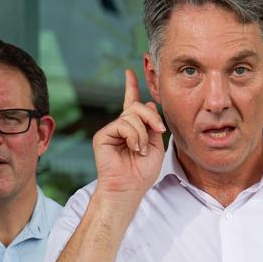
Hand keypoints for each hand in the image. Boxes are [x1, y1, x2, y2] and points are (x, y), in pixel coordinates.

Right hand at [93, 69, 165, 198]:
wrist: (129, 189)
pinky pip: (123, 124)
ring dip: (144, 133)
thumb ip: (154, 126)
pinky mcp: (102, 135)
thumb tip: (148, 103)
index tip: (129, 72)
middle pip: (138, 107)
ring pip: (132, 116)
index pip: (131, 104)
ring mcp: (111, 131)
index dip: (131, 87)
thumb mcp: (157, 147)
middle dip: (152, 116)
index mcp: (133, 129)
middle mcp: (120, 127)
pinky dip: (134, 136)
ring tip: (141, 150)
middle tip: (160, 130)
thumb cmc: (142, 173)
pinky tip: (134, 148)